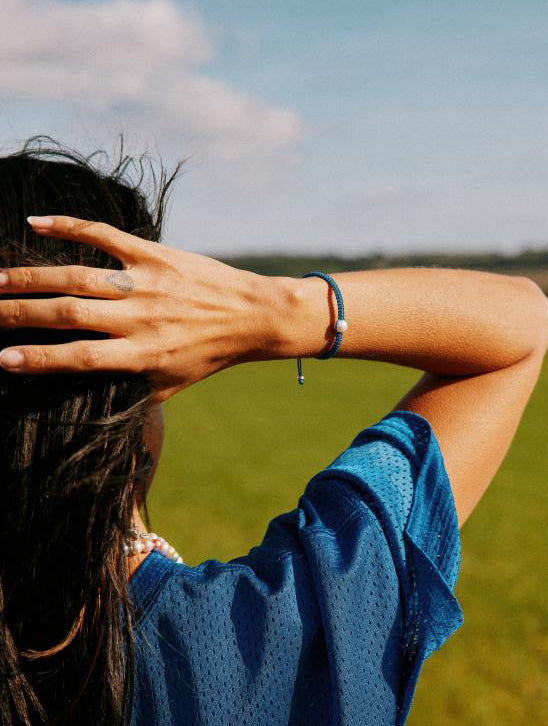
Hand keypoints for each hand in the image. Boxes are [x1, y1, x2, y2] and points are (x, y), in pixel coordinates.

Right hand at [0, 216, 277, 400]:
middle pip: (69, 314)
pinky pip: (106, 237)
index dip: (39, 358)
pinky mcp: (155, 255)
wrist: (253, 317)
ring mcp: (147, 284)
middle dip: (20, 313)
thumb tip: (91, 410)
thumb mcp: (171, 386)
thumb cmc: (207, 356)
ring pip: (78, 276)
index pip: (81, 358)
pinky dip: (70, 227)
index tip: (2, 358)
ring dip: (32, 276)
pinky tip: (36, 223)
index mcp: (143, 356)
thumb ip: (130, 394)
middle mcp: (141, 319)